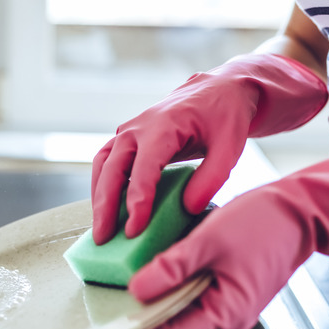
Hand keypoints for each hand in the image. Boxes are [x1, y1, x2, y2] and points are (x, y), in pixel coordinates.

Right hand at [91, 53, 326, 244]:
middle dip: (105, 205)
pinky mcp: (128, 139)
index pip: (143, 168)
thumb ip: (211, 178)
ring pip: (103, 165)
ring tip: (101, 229)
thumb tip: (188, 209)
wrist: (217, 90)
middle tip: (103, 238)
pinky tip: (108, 210)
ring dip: (98, 197)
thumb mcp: (230, 146)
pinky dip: (102, 186)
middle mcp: (138, 126)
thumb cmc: (225, 116)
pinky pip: (107, 162)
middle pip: (112, 168)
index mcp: (163, 125)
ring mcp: (129, 131)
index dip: (137, 200)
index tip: (134, 230)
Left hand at [108, 138, 328, 328]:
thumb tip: (136, 290)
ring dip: (152, 303)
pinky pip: (191, 292)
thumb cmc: (264, 223)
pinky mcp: (228, 286)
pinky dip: (169, 286)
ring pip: (180, 309)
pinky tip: (149, 275)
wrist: (301, 209)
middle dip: (137, 322)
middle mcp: (227, 314)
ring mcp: (228, 301)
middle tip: (103, 316)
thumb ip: (171, 267)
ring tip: (118, 296)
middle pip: (172, 326)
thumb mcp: (209, 241)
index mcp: (225, 312)